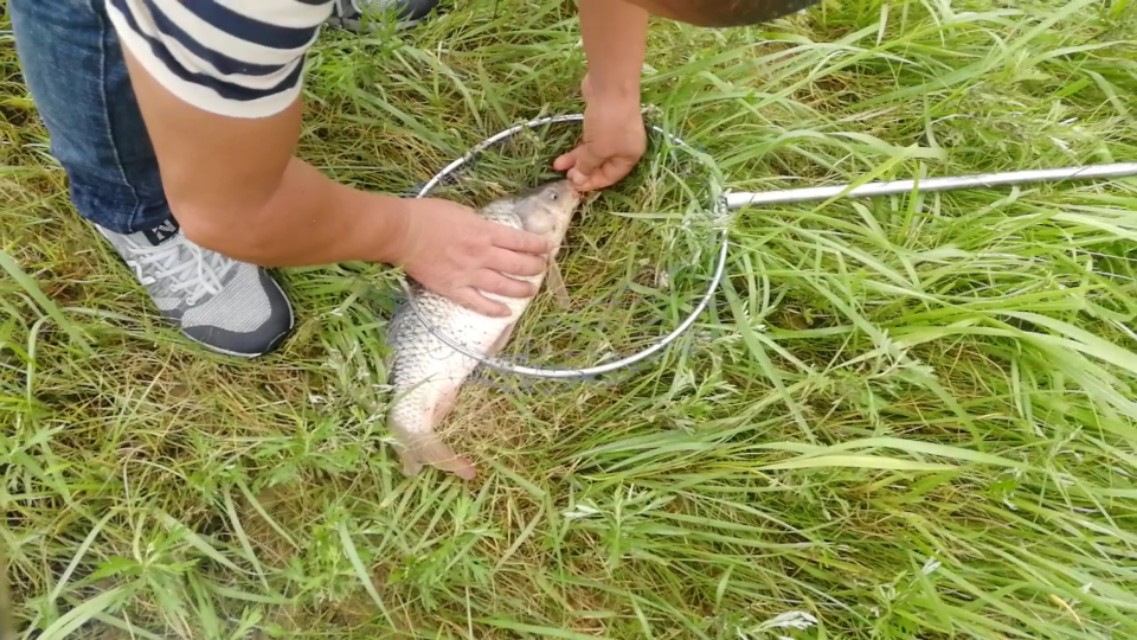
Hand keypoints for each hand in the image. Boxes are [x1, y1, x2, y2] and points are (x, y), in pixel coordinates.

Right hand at [388, 198, 552, 316]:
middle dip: (535, 267)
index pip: (520, 241)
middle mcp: (482, 255)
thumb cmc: (428, 215)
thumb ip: (480, 225)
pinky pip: (478, 303)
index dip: (538, 245)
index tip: (549, 248)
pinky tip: (506, 312)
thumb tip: (492, 233)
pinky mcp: (453, 289)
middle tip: (542, 268)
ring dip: (521, 289)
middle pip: (517, 264)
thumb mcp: (462, 212)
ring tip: (531, 290)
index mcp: (485, 232)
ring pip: (503, 286)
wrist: (402, 232)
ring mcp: (468, 274)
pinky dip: (494, 309)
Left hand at [553, 74, 646, 190]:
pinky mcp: (602, 121)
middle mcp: (624, 146)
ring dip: (576, 159)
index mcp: (629, 156)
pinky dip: (579, 146)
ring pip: (593, 152)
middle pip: (601, 165)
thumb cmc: (609, 123)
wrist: (610, 86)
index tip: (574, 187)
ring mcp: (614, 133)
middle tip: (564, 177)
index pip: (611, 177)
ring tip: (557, 164)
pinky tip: (565, 152)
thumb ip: (587, 166)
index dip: (592, 183)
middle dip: (582, 171)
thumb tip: (578, 180)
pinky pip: (590, 140)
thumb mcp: (597, 150)